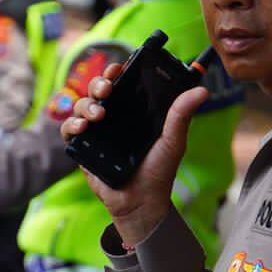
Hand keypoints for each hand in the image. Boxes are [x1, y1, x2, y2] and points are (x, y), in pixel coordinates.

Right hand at [59, 65, 209, 248]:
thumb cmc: (159, 171)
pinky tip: (82, 128)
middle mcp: (114, 117)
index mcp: (134, 111)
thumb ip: (182, 115)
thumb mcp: (173, 141)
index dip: (116, 71)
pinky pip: (69, 130)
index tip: (118, 68)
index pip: (122, 82)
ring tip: (98, 115)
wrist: (140, 203)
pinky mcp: (83, 147)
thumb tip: (202, 90)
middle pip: (98, 89)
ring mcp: (97, 131)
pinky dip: (71, 125)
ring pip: (82, 105)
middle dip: (98, 83)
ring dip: (87, 105)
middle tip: (107, 89)